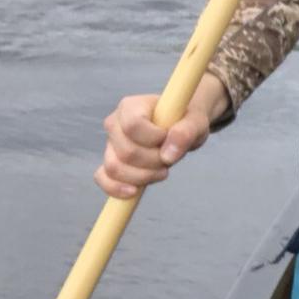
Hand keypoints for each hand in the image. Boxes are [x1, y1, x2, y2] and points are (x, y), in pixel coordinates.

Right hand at [94, 73, 227, 198]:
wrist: (180, 127)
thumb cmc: (186, 121)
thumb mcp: (195, 122)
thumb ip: (186, 132)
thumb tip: (168, 155)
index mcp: (131, 106)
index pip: (133, 126)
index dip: (154, 138)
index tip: (169, 137)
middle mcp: (115, 123)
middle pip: (127, 152)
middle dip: (154, 161)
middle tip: (170, 158)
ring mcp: (110, 144)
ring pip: (115, 167)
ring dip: (143, 176)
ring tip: (162, 170)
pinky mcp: (110, 161)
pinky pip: (102, 178)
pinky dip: (116, 188)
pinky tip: (134, 191)